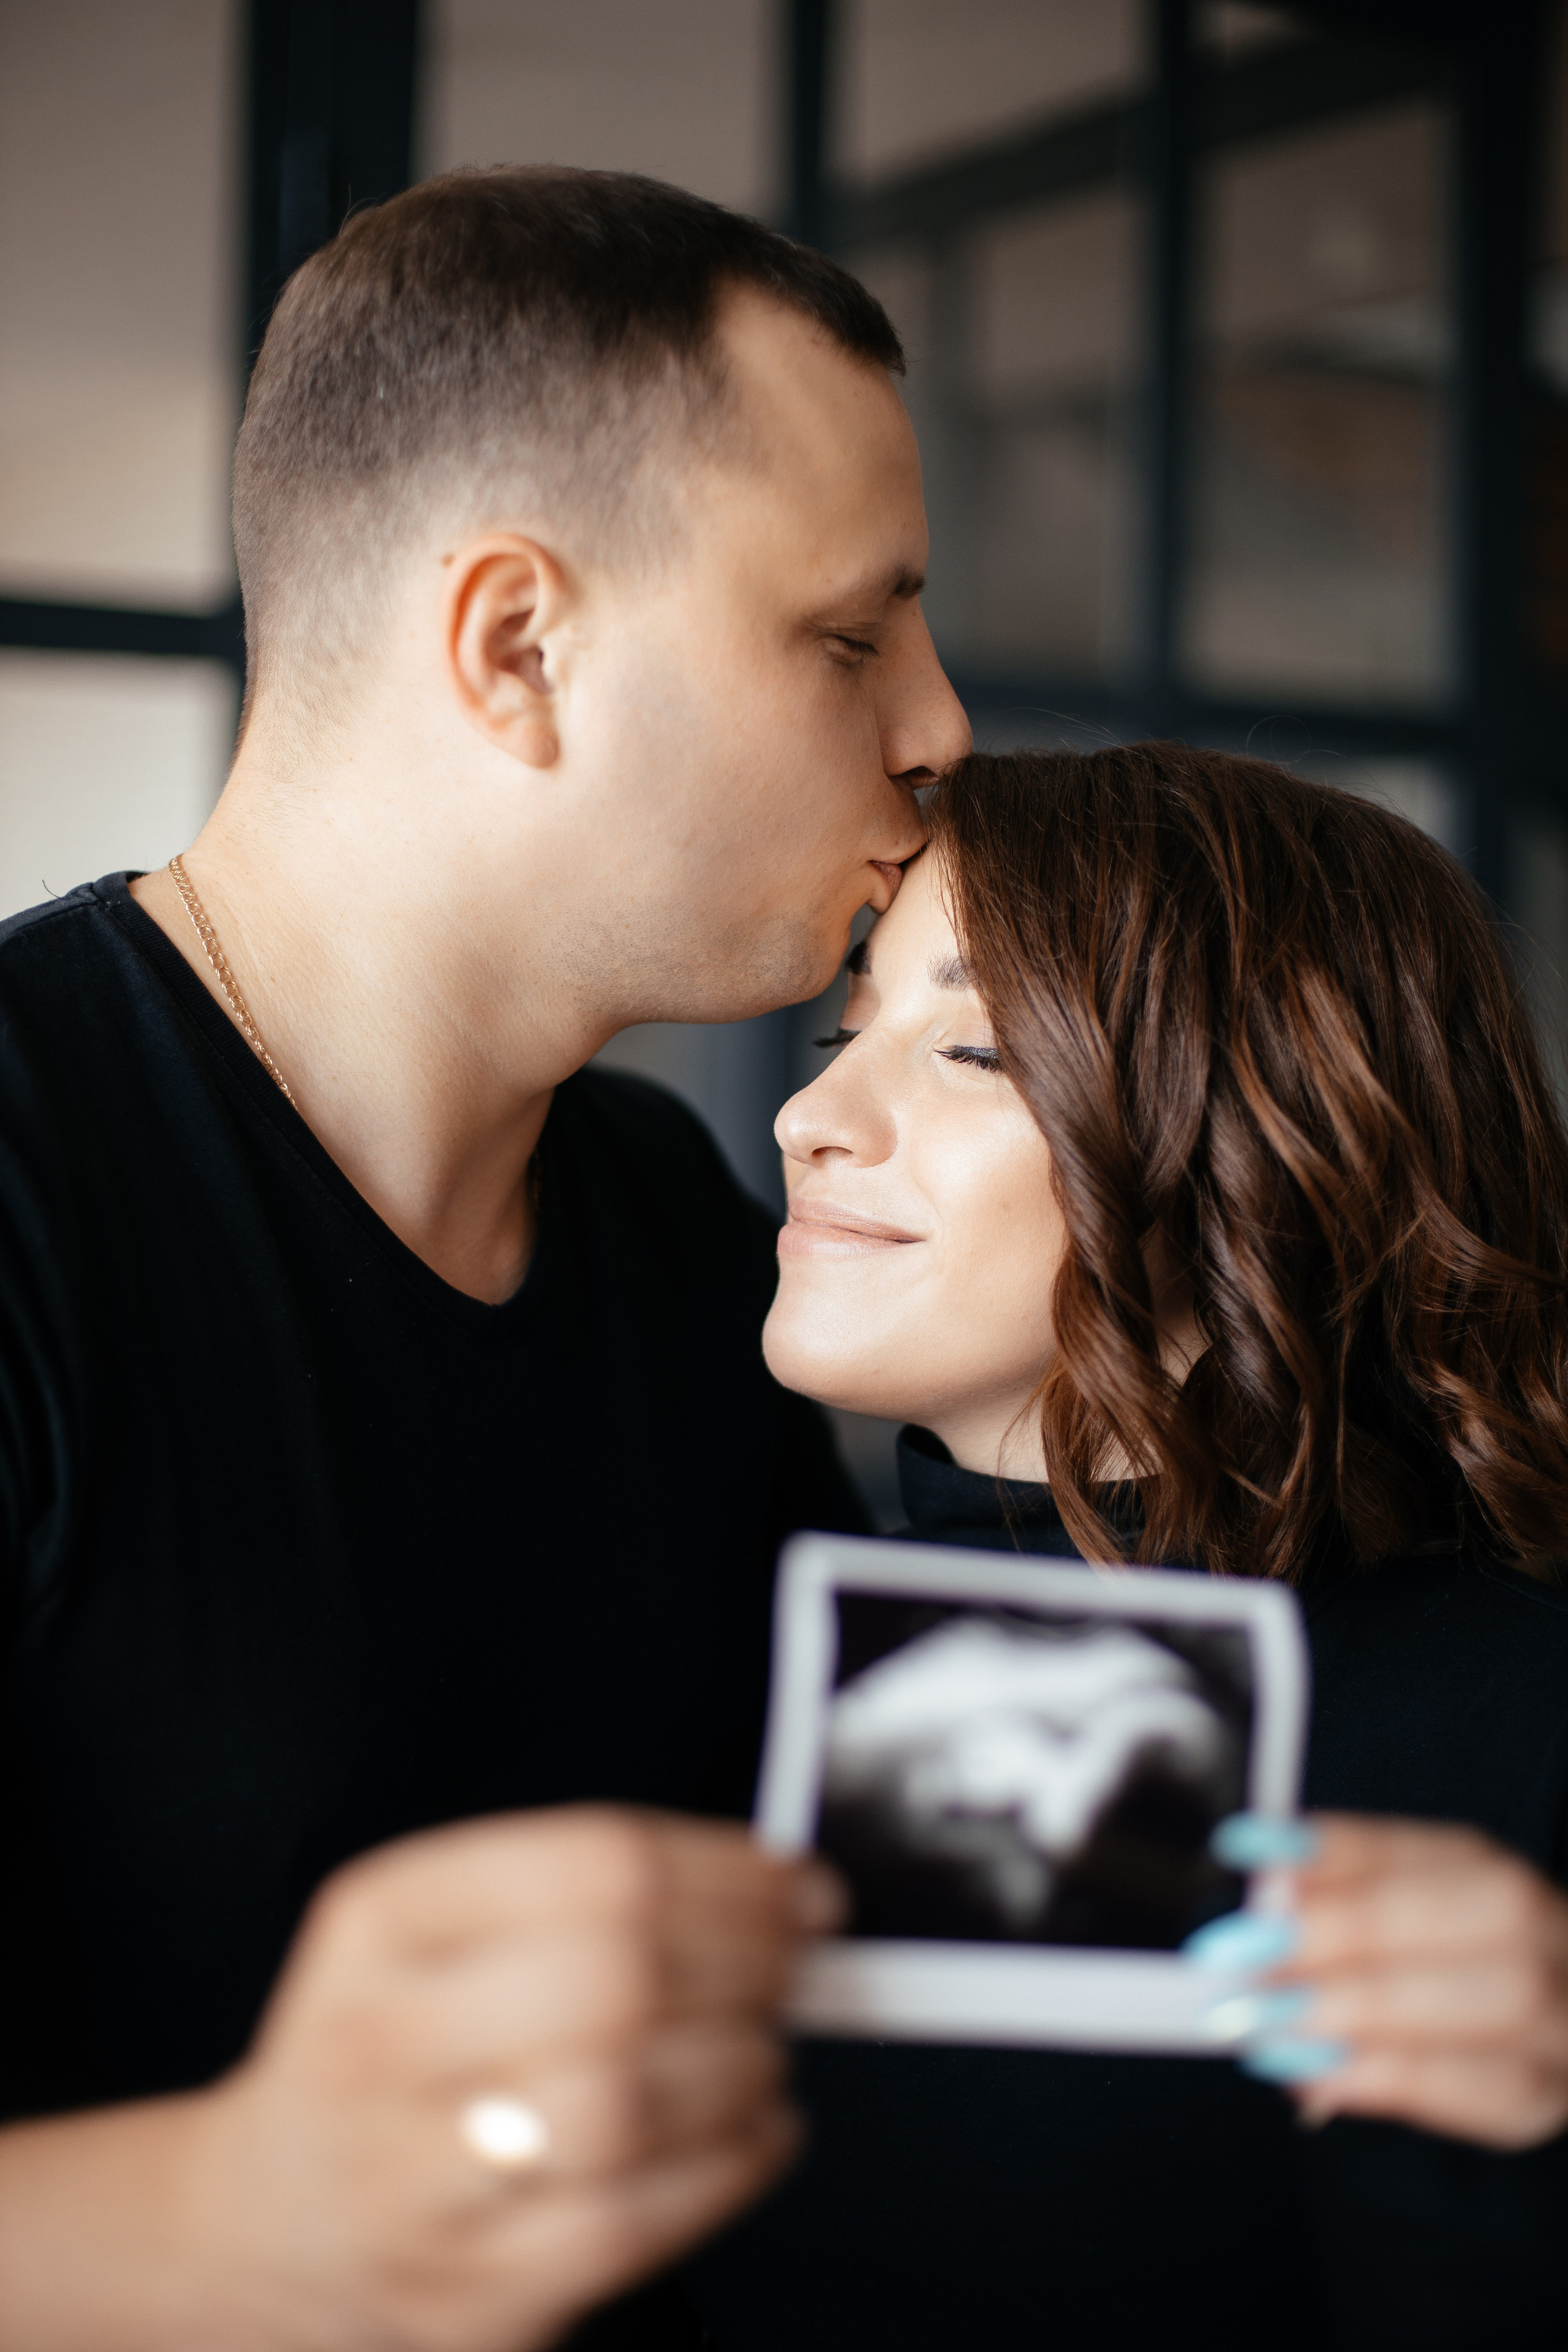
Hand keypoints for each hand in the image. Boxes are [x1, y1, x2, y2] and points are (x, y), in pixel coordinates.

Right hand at [0, 1808, 836, 2351]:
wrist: (271, 2218)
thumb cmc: (392, 2051)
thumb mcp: (435, 1927)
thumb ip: (582, 1891)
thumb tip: (768, 1885)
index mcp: (382, 1920)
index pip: (593, 1866)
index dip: (725, 1873)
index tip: (794, 1885)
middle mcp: (377, 2041)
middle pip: (614, 1979)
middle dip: (746, 1965)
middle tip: (795, 1964)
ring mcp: (411, 2180)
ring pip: (624, 2106)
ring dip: (742, 2067)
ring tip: (767, 2047)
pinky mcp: (467, 2292)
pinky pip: (631, 2224)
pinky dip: (729, 2170)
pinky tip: (759, 2130)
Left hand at [1201, 1814, 1567, 2149]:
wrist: (1540, 2029)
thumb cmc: (1442, 1969)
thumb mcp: (1396, 1917)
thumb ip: (1334, 1900)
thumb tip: (1262, 1898)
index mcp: (1487, 1871)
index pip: (1402, 1846)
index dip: (1323, 1846)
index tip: (1240, 1844)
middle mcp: (1538, 1931)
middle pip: (1457, 1916)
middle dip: (1341, 1931)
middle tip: (1246, 1952)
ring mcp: (1554, 2017)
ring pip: (1483, 2002)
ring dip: (1358, 2010)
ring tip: (1266, 2017)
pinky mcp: (1541, 2098)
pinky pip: (1477, 2091)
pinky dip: (1386, 2080)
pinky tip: (1312, 2077)